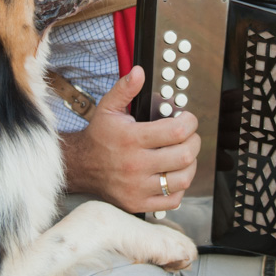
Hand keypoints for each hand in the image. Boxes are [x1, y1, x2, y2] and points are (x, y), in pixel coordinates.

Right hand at [61, 66, 199, 213]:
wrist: (81, 166)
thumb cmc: (99, 136)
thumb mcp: (108, 108)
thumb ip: (125, 88)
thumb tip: (139, 72)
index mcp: (131, 138)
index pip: (177, 131)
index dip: (190, 122)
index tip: (188, 119)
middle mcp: (135, 164)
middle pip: (183, 156)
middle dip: (193, 142)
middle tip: (189, 137)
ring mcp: (137, 187)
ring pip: (182, 179)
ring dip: (190, 165)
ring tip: (183, 155)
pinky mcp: (138, 203)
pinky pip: (173, 200)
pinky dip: (179, 187)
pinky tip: (173, 175)